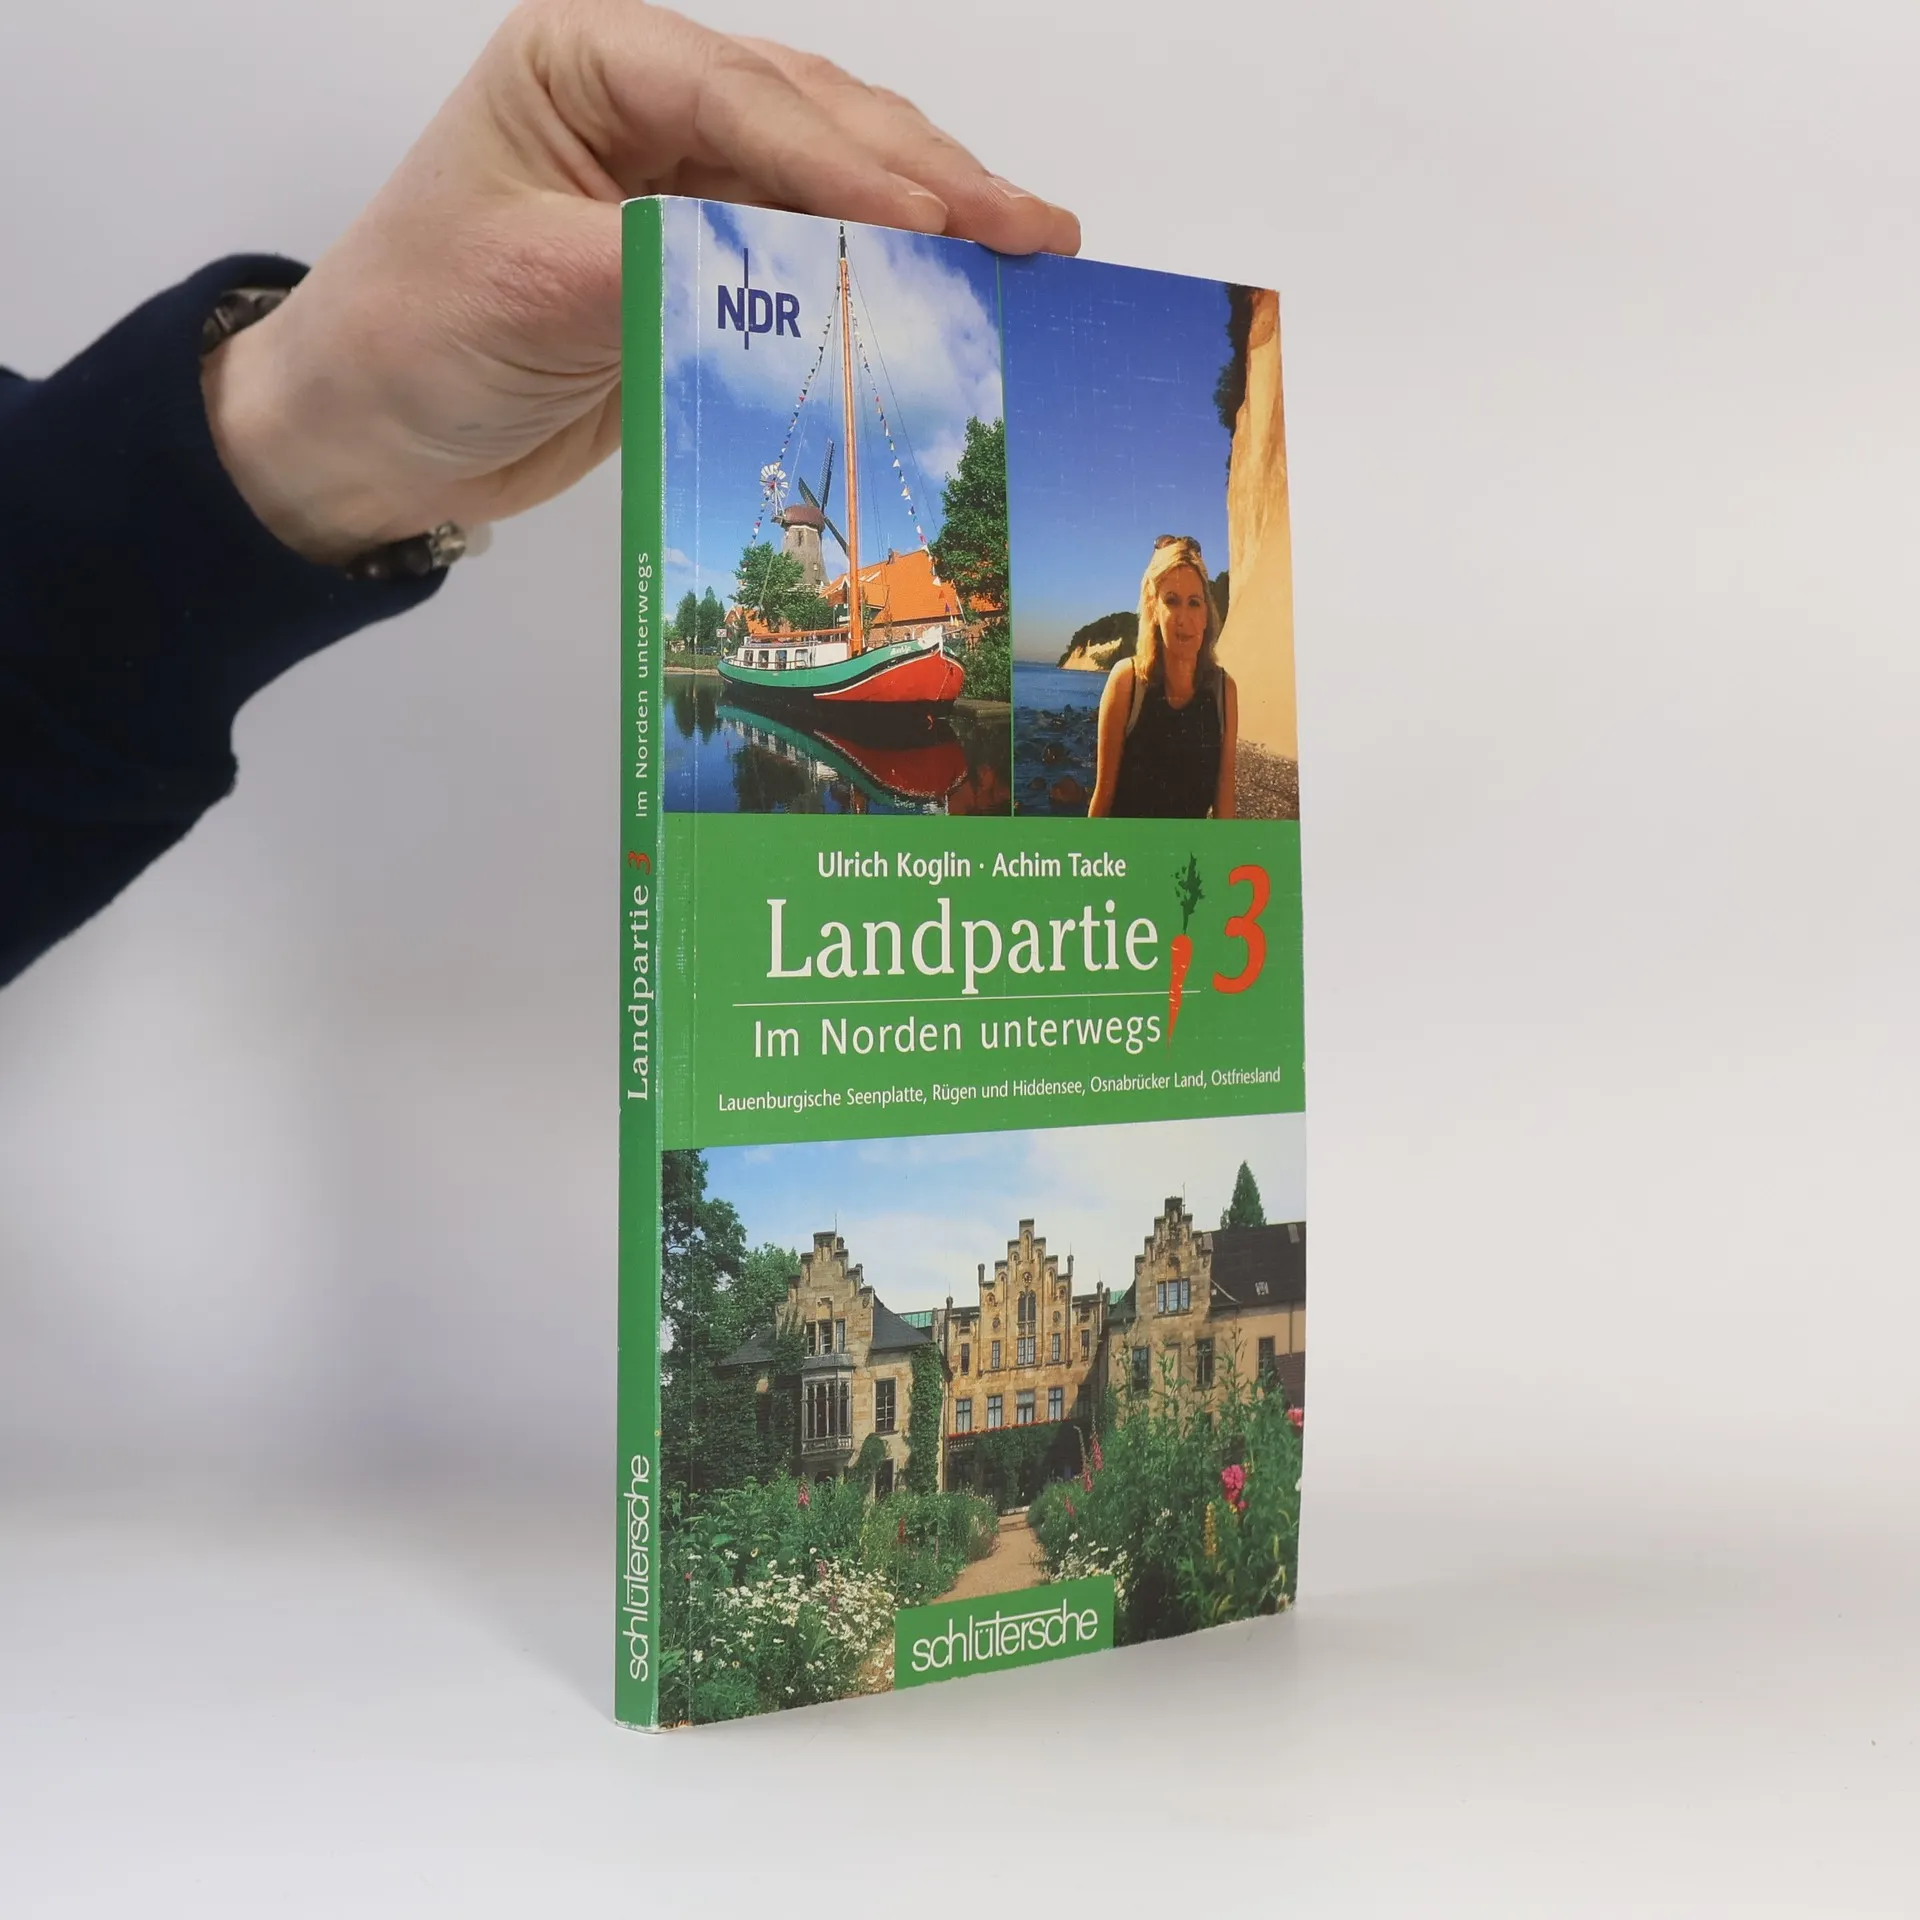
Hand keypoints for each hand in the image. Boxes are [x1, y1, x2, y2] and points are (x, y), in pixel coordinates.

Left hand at [201, 0, 1079, 564]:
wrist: (374, 435)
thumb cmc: (413, 336)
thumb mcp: (527, 285)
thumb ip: (662, 262)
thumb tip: (790, 264)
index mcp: (588, 60)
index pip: (744, 96)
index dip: (852, 161)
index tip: (941, 224)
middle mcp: (647, 103)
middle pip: (814, 119)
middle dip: (929, 176)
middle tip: (1035, 230)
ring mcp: (683, 180)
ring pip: (832, 178)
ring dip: (929, 216)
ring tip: (1029, 250)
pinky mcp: (705, 261)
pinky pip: (812, 256)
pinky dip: (881, 276)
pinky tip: (949, 294)